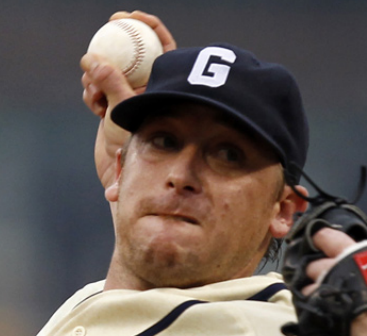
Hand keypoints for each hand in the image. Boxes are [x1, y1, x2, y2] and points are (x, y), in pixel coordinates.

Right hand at [80, 11, 176, 188]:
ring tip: (95, 93)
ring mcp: (128, 98)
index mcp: (162, 87)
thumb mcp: (123, 110)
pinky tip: (92, 103)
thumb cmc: (133, 147)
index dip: (149, 26)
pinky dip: (91, 90)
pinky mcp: (111, 107)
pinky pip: (97, 87)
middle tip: (106, 33)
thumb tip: (90, 58)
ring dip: (97, 74)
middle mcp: (146, 90)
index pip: (162, 46)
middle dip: (114, 44)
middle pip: (132, 54)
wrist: (122, 174)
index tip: (131, 17)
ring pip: (110, 70)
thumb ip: (110, 83)